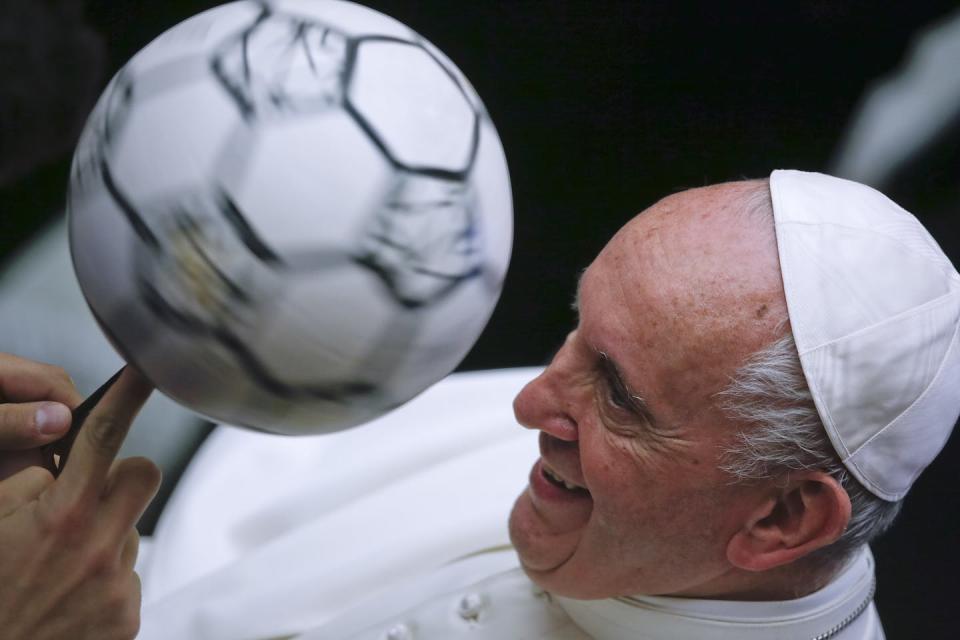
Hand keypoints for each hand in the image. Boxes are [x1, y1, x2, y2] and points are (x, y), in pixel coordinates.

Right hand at [0, 366, 160, 639]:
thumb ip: (26, 488)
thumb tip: (59, 472)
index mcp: (61, 517)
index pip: (104, 437)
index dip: (128, 396)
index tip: (148, 369)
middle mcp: (98, 547)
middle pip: (143, 475)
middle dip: (120, 477)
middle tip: (86, 498)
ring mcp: (117, 584)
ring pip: (130, 530)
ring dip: (103, 538)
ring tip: (58, 571)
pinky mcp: (128, 616)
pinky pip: (128, 576)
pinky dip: (103, 581)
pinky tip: (70, 599)